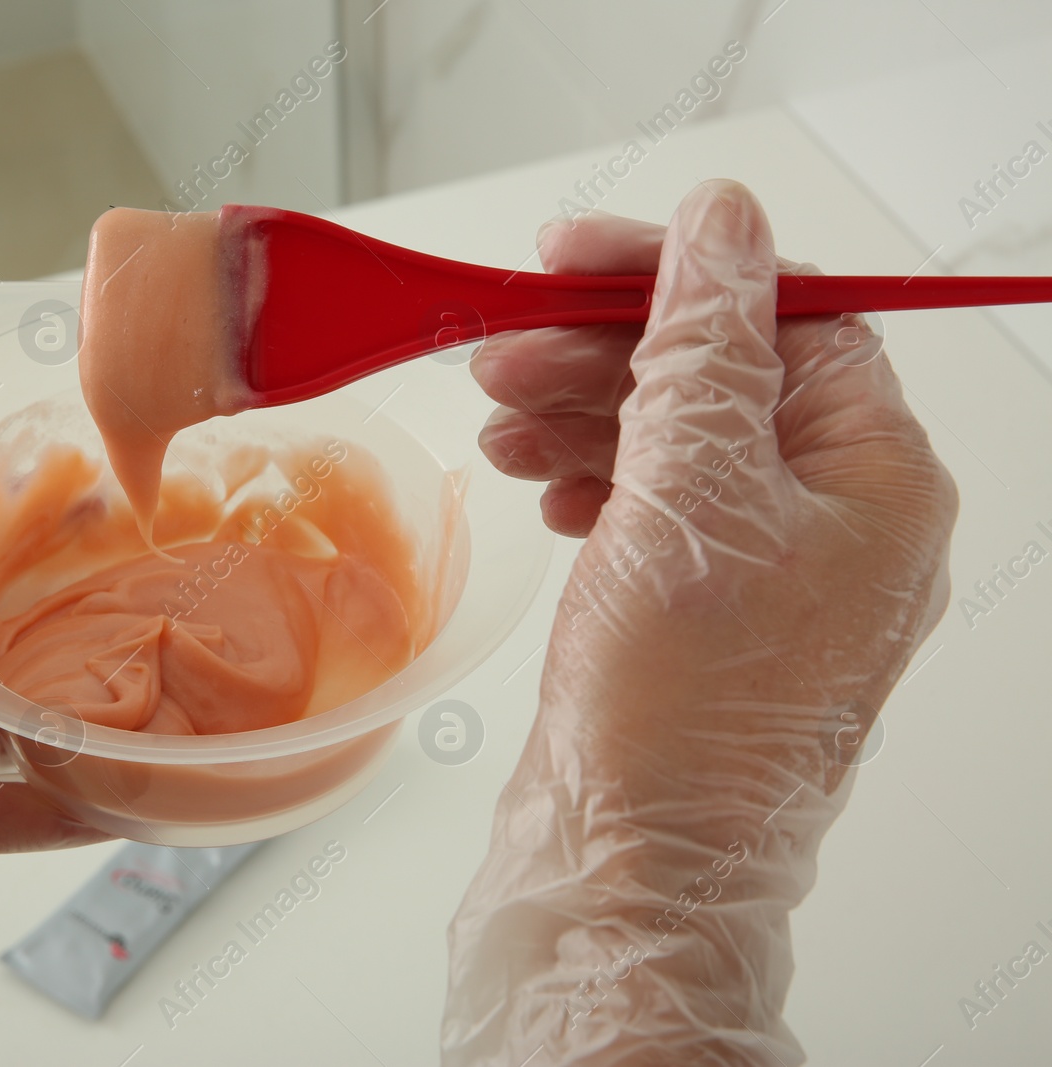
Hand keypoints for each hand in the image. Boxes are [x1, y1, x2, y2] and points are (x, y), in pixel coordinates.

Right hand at [444, 182, 956, 1063]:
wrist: (633, 871)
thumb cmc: (679, 713)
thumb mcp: (691, 495)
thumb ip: (702, 349)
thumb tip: (721, 225)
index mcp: (878, 482)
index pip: (789, 320)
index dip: (676, 277)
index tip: (571, 258)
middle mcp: (840, 524)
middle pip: (724, 379)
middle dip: (606, 356)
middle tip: (503, 351)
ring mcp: (772, 575)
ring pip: (678, 444)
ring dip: (583, 415)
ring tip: (496, 422)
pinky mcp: (704, 615)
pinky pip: (655, 510)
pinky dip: (591, 482)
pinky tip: (539, 488)